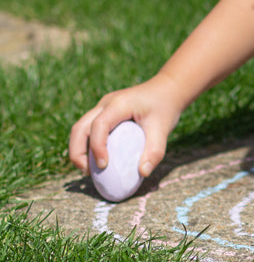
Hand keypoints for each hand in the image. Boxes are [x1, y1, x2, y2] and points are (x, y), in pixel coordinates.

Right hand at [69, 73, 185, 179]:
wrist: (168, 88)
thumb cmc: (166, 106)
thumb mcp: (164, 128)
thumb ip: (155, 150)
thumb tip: (143, 173)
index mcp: (119, 104)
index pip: (99, 125)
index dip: (97, 146)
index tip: (103, 166)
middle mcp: (106, 104)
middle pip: (80, 128)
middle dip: (77, 152)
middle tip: (87, 172)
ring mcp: (103, 107)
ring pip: (80, 128)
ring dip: (80, 150)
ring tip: (90, 170)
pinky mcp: (104, 113)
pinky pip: (88, 130)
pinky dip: (88, 146)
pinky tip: (98, 160)